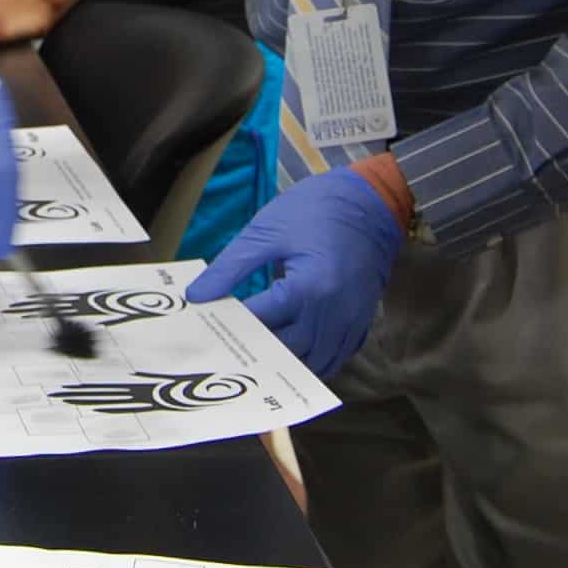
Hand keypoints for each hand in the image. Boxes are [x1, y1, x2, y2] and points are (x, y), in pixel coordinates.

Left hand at [186, 165, 400, 373]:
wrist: (371, 204)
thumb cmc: (317, 211)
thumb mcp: (266, 231)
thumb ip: (230, 267)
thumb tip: (196, 296)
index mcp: (308, 288)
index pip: (260, 322)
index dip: (230, 326)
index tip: (204, 328)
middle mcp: (332, 315)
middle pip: (284, 351)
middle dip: (252, 350)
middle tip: (222, 347)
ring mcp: (349, 324)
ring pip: (309, 364)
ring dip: (280, 363)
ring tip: (250, 356)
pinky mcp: (359, 326)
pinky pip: (332, 360)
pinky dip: (308, 364)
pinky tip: (284, 357)